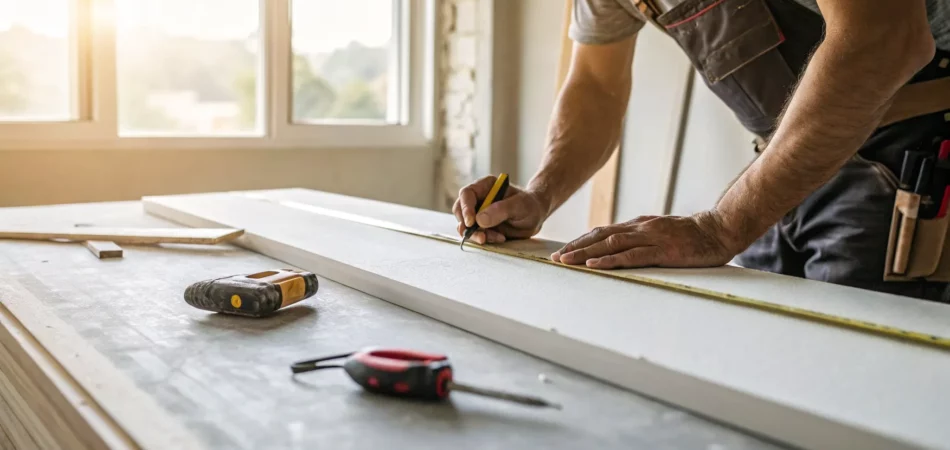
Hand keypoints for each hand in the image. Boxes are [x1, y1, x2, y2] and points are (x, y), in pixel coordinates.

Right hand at [453, 176, 548, 243]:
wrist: (535, 217)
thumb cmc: (530, 205)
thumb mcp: (520, 205)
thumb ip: (501, 210)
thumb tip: (480, 219)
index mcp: (486, 186)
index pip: (467, 194)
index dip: (466, 208)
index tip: (471, 222)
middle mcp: (478, 199)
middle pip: (460, 210)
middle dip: (467, 226)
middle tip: (481, 236)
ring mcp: (478, 213)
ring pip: (465, 225)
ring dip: (477, 235)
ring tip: (497, 237)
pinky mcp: (481, 226)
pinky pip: (475, 234)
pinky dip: (484, 239)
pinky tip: (500, 238)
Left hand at [551, 211, 739, 268]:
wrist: (719, 230)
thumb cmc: (693, 236)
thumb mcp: (662, 233)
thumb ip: (642, 239)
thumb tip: (621, 248)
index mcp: (639, 225)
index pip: (603, 231)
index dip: (581, 241)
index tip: (563, 251)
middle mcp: (641, 228)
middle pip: (600, 235)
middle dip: (576, 247)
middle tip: (555, 258)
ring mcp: (651, 238)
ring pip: (611, 244)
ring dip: (586, 253)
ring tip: (567, 261)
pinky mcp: (663, 251)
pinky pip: (632, 256)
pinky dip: (611, 260)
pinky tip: (595, 264)